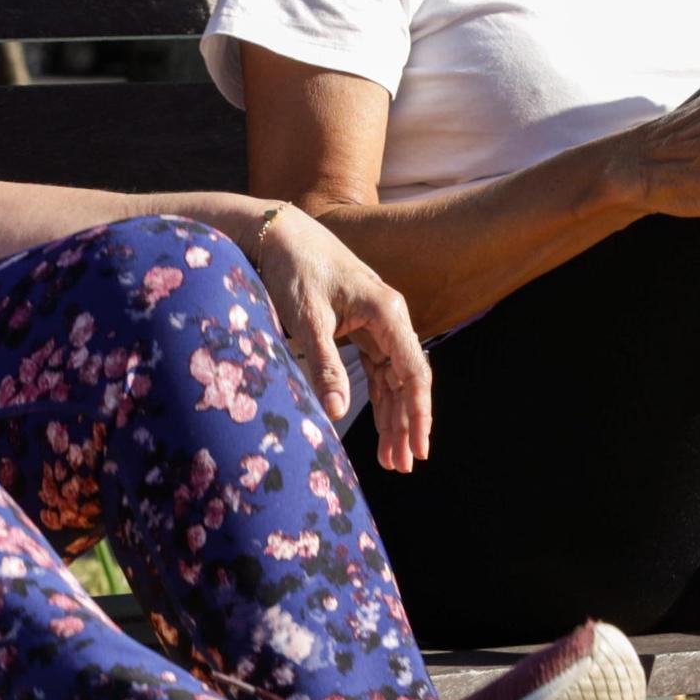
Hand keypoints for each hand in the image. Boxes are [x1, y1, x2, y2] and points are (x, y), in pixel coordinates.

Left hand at [246, 204, 435, 471]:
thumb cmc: (294, 270)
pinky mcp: (363, 327)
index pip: (413, 372)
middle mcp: (391, 317)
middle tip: (404, 466)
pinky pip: (379, 370)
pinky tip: (381, 427)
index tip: (418, 448)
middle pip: (409, 380)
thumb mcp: (306, 320)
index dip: (418, 414)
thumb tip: (338, 413)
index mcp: (386, 312)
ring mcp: (379, 322)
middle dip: (408, 424)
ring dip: (395, 417)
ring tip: (392, 458)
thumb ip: (324, 365)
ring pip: (395, 379)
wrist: (280, 233)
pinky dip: (380, 399)